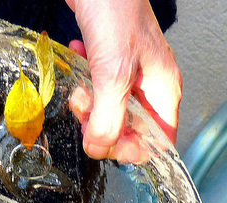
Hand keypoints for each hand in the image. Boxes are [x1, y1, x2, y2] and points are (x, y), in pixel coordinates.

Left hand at [64, 0, 181, 159]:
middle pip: (126, 131)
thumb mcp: (112, 75)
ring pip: (106, 113)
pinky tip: (80, 62)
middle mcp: (147, 87)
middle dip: (99, 125)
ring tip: (81, 87)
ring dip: (87, 106)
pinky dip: (83, 86)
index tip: (103, 142)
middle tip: (86, 110)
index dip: (128, 149)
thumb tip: (99, 149)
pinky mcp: (107, 66)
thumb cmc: (115, 12)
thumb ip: (107, 118)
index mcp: (162, 91)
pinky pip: (94, 92)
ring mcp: (128, 76)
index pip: (155, 141)